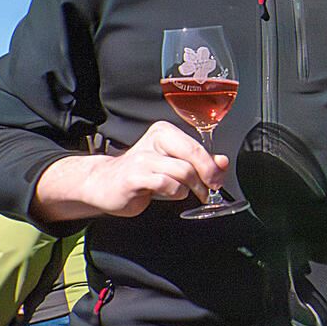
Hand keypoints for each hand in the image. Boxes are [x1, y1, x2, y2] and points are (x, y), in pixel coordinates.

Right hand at [33, 121, 227, 221]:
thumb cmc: (141, 175)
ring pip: (183, 173)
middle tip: (209, 190)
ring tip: (181, 192)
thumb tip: (223, 162)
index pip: (197, 146)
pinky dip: (173, 193)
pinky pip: (166, 185)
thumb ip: (199, 162)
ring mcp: (142, 158)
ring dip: (188, 188)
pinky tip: (166, 193)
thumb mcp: (173, 164)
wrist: (103, 184)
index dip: (212, 165)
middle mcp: (154, 141)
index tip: (217, 179)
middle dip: (207, 176)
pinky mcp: (134, 177)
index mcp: (164, 132)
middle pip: (193, 156)